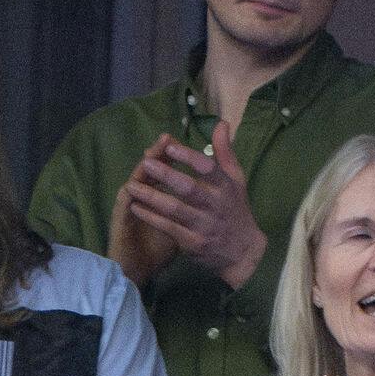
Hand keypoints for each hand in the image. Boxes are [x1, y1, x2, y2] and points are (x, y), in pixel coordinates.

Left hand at [121, 121, 267, 290]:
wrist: (243, 252)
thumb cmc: (235, 209)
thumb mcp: (236, 179)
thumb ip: (225, 152)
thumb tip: (221, 123)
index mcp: (226, 187)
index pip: (207, 168)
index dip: (188, 156)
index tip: (169, 145)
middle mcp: (215, 205)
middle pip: (189, 188)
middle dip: (166, 175)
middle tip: (146, 163)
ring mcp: (203, 225)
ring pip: (175, 209)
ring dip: (152, 197)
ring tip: (131, 186)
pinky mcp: (193, 243)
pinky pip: (168, 228)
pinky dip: (151, 218)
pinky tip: (136, 208)